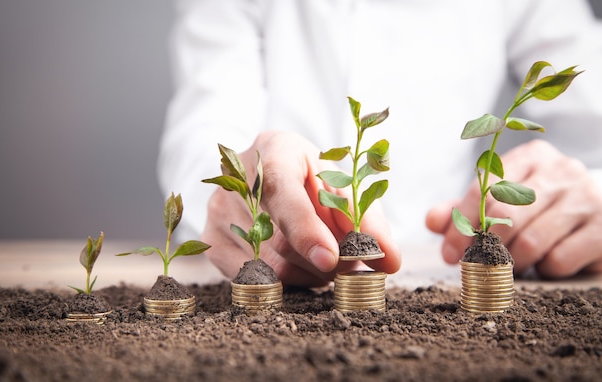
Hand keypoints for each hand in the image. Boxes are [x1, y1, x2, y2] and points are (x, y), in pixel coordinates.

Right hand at [201, 130, 400, 286]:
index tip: (331, 259)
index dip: (306, 230)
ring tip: (324, 256)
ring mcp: (217, 212)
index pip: (283, 193)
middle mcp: (236, 180)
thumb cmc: (311, 175)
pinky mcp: (211, 242)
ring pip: (270, 267)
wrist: (264, 168)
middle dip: (326, 261)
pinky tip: (300, 263)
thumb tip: (390, 261)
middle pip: (281, 240)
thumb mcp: (342, 182)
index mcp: (273, 151)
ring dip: (310, 273)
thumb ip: (367, 218)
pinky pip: (254, 281)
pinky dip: (288, 281)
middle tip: (351, 262)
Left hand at [426, 140, 601, 277]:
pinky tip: (545, 264)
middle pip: (505, 214)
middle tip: (477, 265)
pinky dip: (544, 270)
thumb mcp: (499, 202)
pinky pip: (559, 259)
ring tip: (510, 266)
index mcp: (530, 157)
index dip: (461, 225)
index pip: (484, 189)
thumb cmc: (538, 209)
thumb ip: (462, 210)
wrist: (599, 215)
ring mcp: (586, 198)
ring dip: (512, 262)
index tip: (450, 253)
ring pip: (531, 240)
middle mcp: (560, 171)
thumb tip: (432, 221)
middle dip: (484, 247)